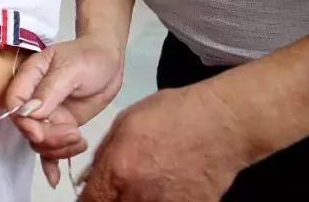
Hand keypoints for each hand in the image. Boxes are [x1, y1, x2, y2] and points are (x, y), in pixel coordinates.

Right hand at [6, 34, 123, 186]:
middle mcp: (35, 98)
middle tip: (72, 134)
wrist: (109, 59)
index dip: (23, 121)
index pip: (14, 103)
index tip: (40, 132)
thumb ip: (50, 90)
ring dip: (57, 149)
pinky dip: (51, 164)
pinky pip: (51, 147)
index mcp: (30, 77)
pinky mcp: (61, 124)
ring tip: (79, 140)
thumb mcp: (71, 69)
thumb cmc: (90, 56)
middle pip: (28, 127)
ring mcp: (49, 113)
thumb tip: (30, 113)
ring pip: (40, 141)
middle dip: (48, 138)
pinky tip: (55, 178)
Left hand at [79, 84, 251, 200]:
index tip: (92, 196)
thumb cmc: (175, 114)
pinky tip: (170, 186)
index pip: (90, 201)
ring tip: (149, 182)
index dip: (89, 199)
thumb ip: (103, 154)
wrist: (221, 122)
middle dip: (111, 200)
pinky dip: (165, 199)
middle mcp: (139, 194)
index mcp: (118, 169)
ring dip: (136, 200)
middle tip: (119, 189)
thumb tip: (88, 177)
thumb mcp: (126, 122)